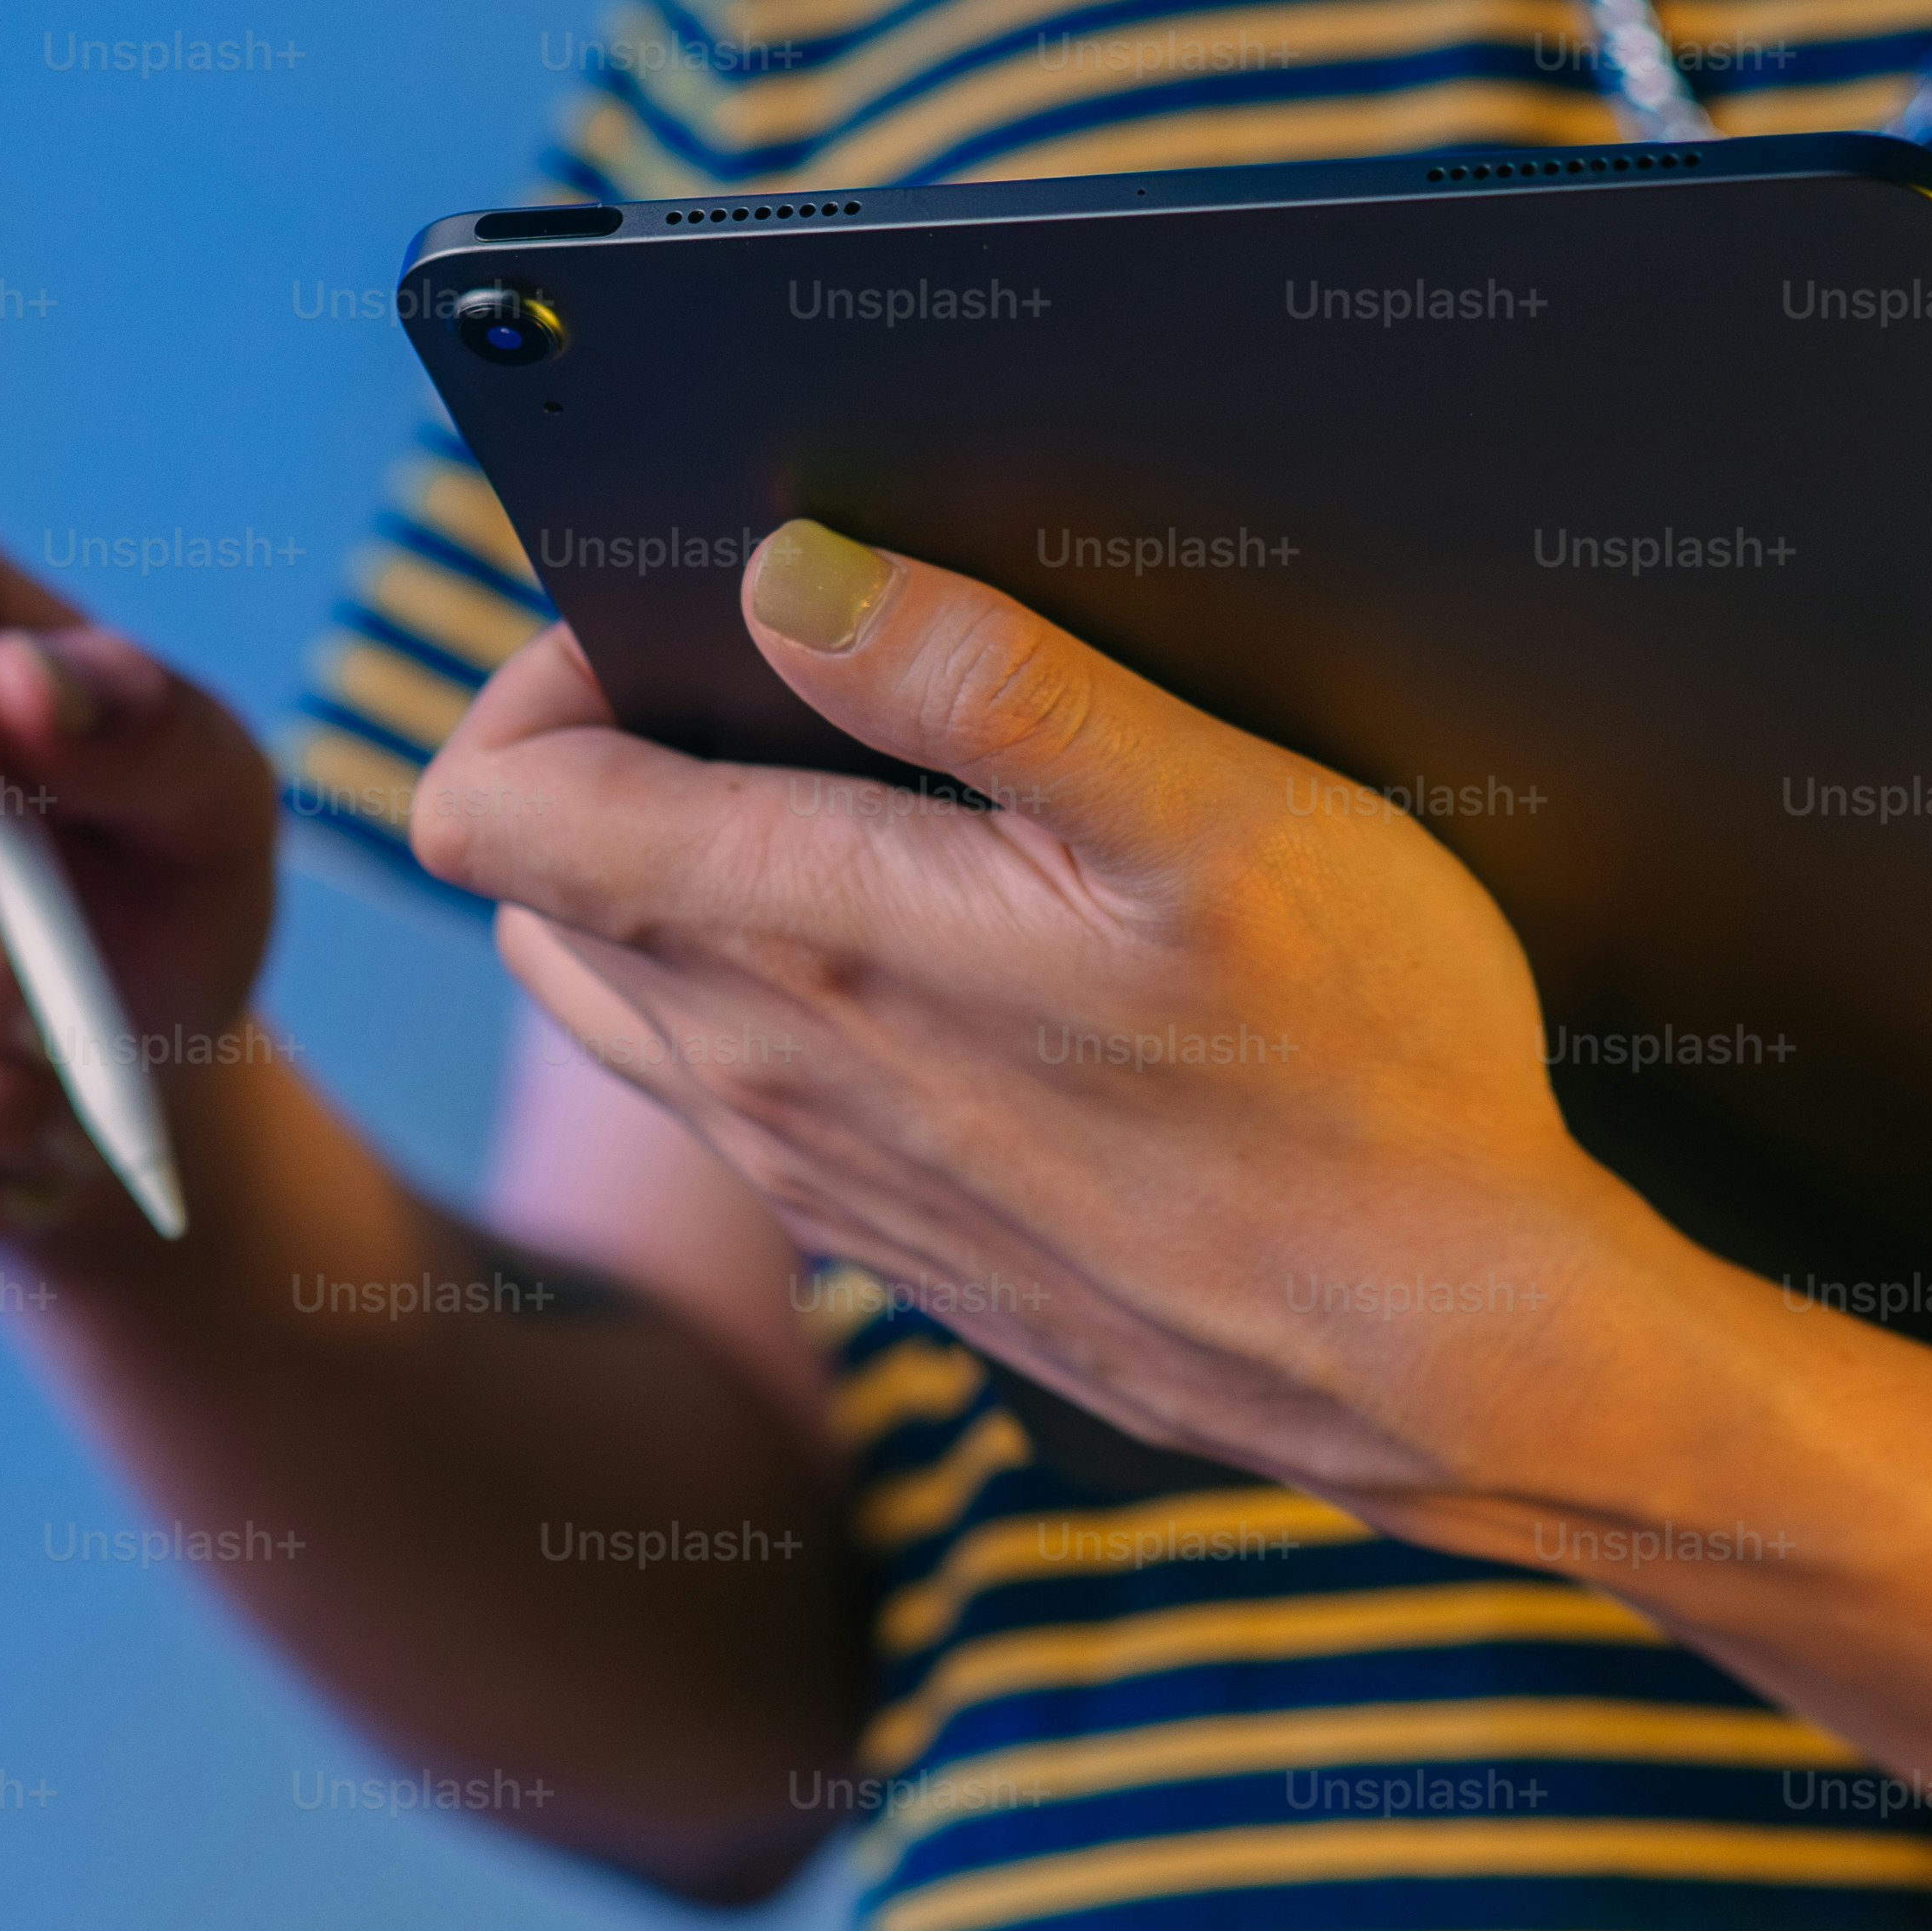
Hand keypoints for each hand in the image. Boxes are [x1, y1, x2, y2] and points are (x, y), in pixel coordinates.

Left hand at [408, 521, 1650, 1509]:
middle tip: (794, 687)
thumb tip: (784, 570)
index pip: (486, 800)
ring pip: (618, 990)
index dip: (550, 665)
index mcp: (796, 938)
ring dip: (682, 875)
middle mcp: (754, 1071)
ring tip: (860, 804)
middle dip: (615, 750)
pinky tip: (948, 954)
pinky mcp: (881, 1234)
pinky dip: (772, 987)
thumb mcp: (1218, 819)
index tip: (699, 612)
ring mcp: (807, 1172)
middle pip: (535, 881)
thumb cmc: (1361, 1074)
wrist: (1445, 1359)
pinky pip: (732, 1087)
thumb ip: (991, 680)